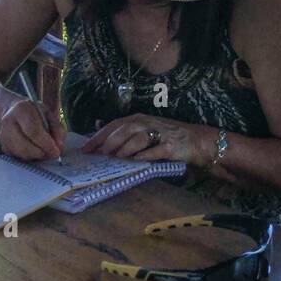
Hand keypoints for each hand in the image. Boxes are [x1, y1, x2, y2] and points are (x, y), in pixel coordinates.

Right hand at [0, 97, 63, 160]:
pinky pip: (19, 157)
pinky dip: (30, 157)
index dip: (46, 144)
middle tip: (52, 154)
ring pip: (22, 154)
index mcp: (21, 109)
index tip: (56, 151)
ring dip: (36, 156)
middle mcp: (8, 122)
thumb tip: (59, 146)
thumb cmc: (34, 113)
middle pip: (25, 146)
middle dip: (41, 153)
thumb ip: (57, 129)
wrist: (13, 111)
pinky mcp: (3, 147)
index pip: (33, 131)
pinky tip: (34, 149)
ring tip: (44, 150)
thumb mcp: (49, 114)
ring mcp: (3, 136)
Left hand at [82, 113, 210, 165]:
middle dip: (110, 141)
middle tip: (100, 153)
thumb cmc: (165, 135)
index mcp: (138, 119)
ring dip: (126, 147)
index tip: (86, 149)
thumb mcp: (143, 127)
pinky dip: (145, 156)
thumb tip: (97, 125)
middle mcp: (147, 123)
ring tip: (116, 157)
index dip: (99, 136)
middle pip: (125, 129)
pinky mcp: (170, 146)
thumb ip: (123, 128)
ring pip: (139, 138)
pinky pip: (155, 151)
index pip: (114, 125)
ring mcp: (159, 134)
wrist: (195, 140)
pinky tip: (137, 161)